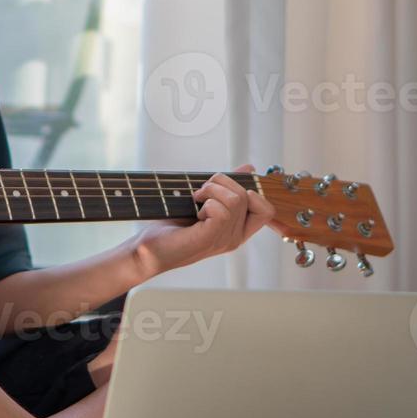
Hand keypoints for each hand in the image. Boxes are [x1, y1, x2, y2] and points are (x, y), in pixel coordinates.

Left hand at [129, 164, 278, 279]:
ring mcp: (224, 240)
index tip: (226, 188)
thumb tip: (249, 168)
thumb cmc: (173, 226)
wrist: (149, 249)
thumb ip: (227, 187)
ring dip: (212, 190)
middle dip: (222, 182)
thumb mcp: (205, 200)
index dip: (253, 192)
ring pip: (237, 199)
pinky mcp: (210, 238)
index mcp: (237, 230)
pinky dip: (207, 202)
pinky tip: (195, 211)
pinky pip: (223, 210)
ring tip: (196, 200)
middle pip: (248, 195)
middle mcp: (235, 237)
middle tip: (201, 193)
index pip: (267, 210)